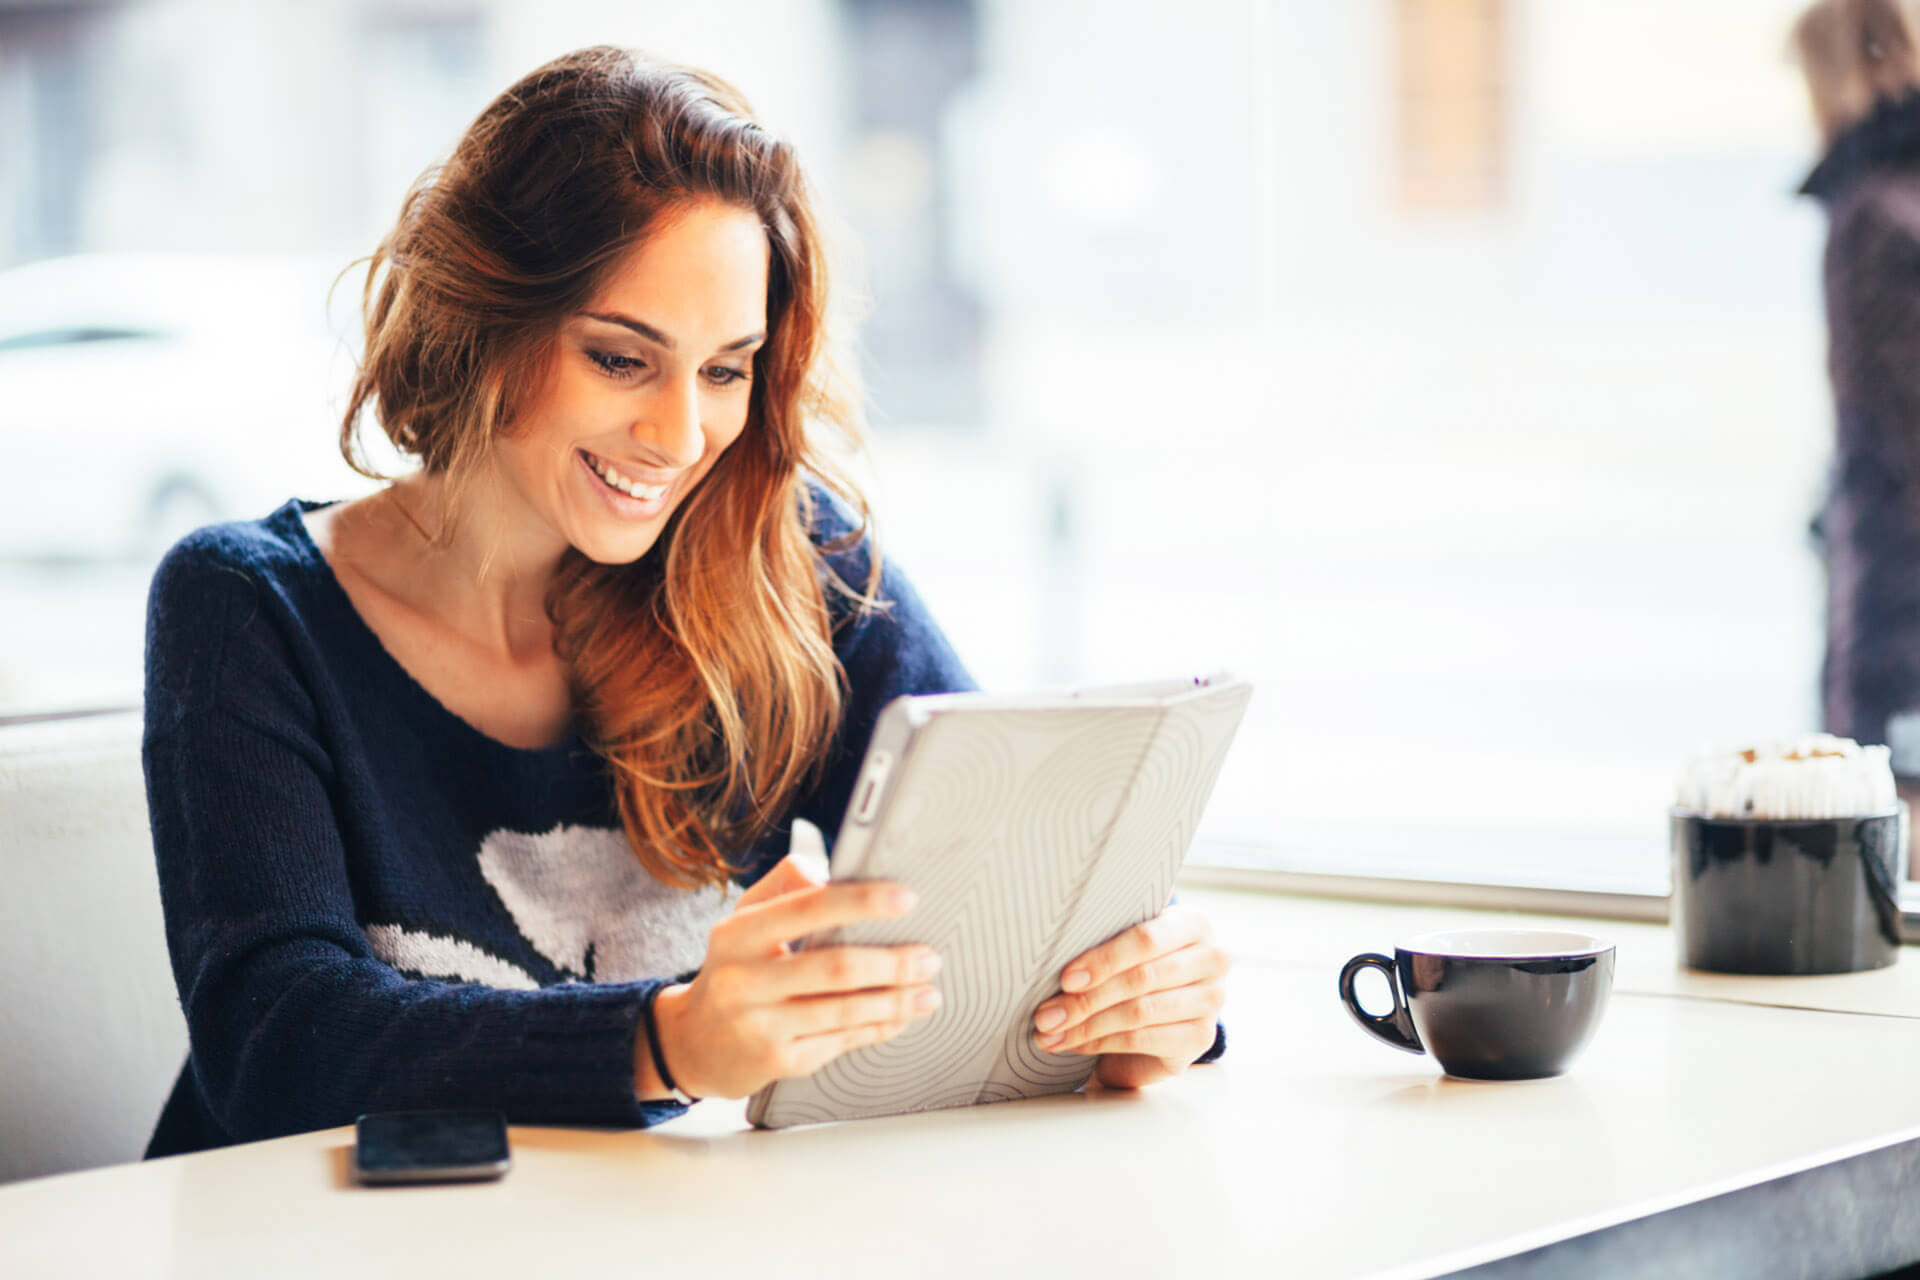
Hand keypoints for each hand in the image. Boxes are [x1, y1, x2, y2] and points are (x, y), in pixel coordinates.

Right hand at [645, 828, 941, 1100]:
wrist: (694, 1043)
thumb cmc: (734, 970)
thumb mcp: (743, 921)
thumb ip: (784, 887)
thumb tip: (828, 870)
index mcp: (738, 934)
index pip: (808, 907)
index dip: (862, 902)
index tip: (906, 899)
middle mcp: (745, 980)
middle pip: (836, 968)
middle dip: (893, 962)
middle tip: (928, 957)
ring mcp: (761, 1025)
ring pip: (846, 1010)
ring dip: (896, 1000)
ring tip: (928, 990)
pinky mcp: (778, 1061)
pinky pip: (842, 1041)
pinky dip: (880, 1027)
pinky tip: (901, 1017)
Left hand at [1029, 905, 1228, 1089]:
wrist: (1162, 1011)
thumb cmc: (1135, 965)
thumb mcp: (1125, 944)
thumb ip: (1103, 940)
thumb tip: (1049, 954)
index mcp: (1193, 924)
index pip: (1147, 938)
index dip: (1104, 959)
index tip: (1065, 978)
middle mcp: (1212, 959)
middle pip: (1141, 979)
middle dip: (1085, 999)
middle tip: (1045, 1014)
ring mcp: (1212, 1001)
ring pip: (1139, 1012)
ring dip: (1086, 1026)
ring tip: (1051, 1032)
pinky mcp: (1201, 1038)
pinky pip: (1143, 1039)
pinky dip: (1101, 1043)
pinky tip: (1074, 1043)